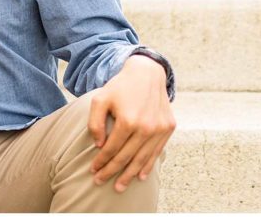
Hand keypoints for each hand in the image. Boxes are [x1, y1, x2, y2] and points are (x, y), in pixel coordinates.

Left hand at [87, 55, 175, 192]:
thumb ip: (95, 123)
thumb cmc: (120, 87)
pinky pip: (156, 152)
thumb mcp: (100, 99)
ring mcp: (159, 129)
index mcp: (127, 120)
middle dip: (111, 171)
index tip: (93, 170)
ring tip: (119, 186)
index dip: (101, 161)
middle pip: (126, 157)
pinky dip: (148, 165)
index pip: (111, 148)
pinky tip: (140, 176)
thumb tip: (99, 145)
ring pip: (142, 159)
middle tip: (100, 181)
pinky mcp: (168, 128)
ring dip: (129, 174)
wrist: (146, 73)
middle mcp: (145, 127)